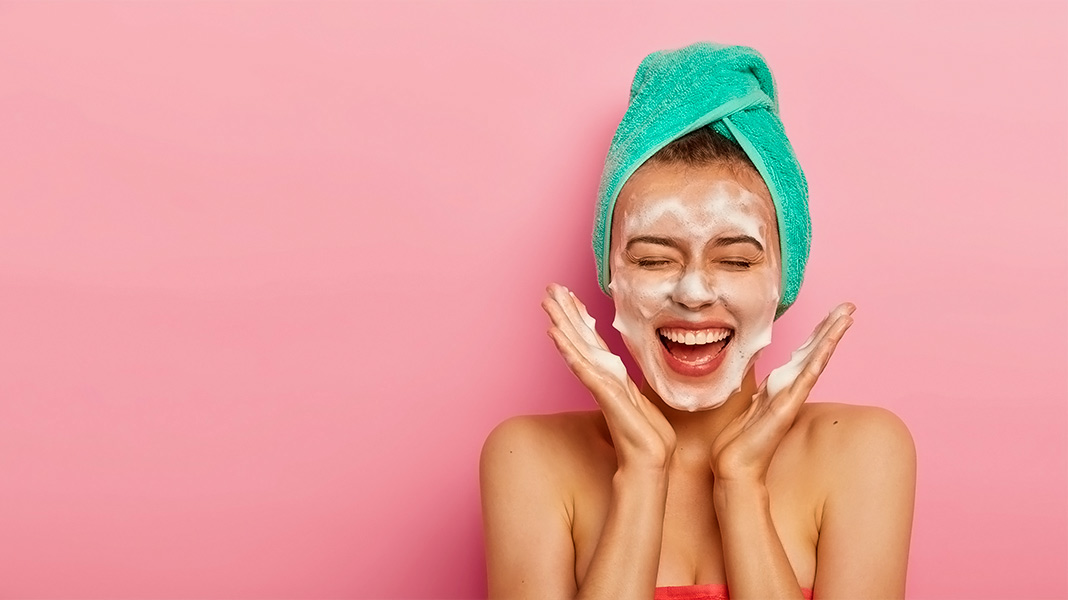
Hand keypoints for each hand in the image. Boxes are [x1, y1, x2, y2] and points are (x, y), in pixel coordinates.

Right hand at [542, 283, 676, 470]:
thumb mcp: (641, 399)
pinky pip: (583, 367)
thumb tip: (625, 375)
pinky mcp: (603, 393)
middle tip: (549, 288)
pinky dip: (569, 349)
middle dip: (565, 311)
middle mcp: (602, 375)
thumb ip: (629, 384)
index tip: (569, 294)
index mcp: (611, 374)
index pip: (592, 339)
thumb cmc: (647, 435)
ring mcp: (600, 383)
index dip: (580, 315)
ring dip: (562, 322)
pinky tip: (556, 333)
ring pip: (577, 346)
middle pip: (579, 337)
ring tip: (548, 303)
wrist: (649, 460)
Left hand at [709, 303, 855, 483]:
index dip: (816, 334)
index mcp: (779, 388)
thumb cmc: (737, 443)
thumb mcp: (746, 409)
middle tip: (849, 306)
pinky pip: (806, 378)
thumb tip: (759, 388)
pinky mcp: (788, 407)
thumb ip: (757, 397)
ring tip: (846, 315)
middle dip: (830, 327)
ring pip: (815, 359)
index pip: (802, 355)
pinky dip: (818, 359)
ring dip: (830, 336)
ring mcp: (791, 397)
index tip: (830, 315)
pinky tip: (828, 343)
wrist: (734, 466)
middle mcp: (789, 389)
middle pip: (813, 352)